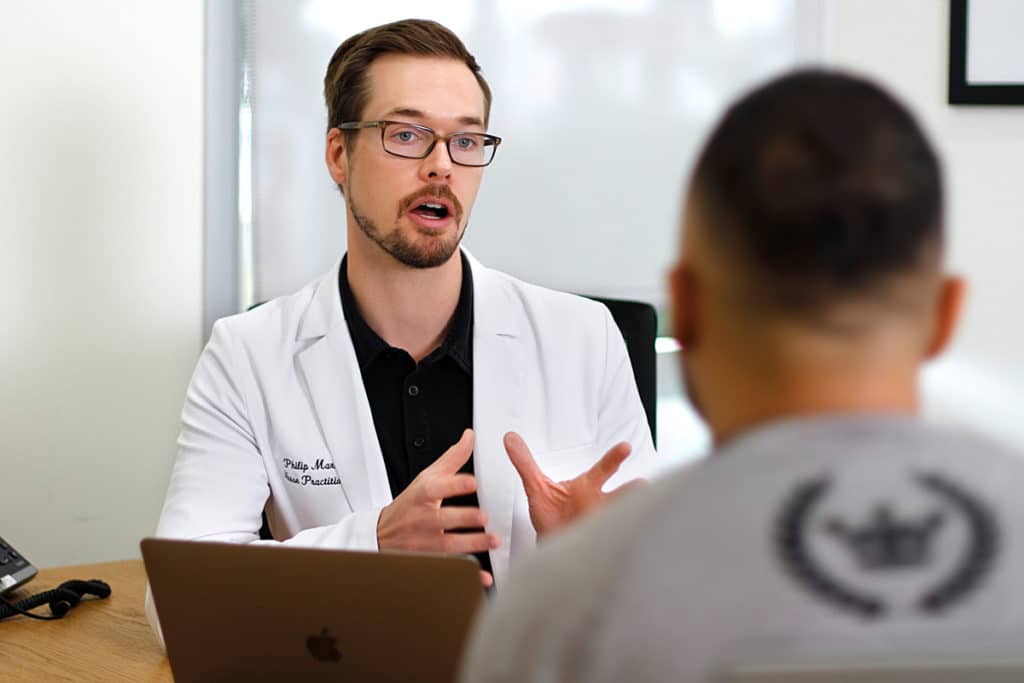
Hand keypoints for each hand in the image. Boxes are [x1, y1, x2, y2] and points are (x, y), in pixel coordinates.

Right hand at [377, 429, 499, 585]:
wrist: (381, 536)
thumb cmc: (410, 505)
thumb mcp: (427, 477)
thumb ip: (453, 458)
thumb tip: (469, 436)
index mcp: (423, 496)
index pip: (436, 488)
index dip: (455, 485)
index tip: (472, 482)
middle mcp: (423, 520)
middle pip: (442, 520)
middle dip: (464, 518)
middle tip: (484, 517)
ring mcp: (425, 544)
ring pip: (448, 546)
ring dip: (471, 545)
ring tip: (491, 541)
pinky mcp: (430, 562)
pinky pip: (449, 570)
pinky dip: (467, 575)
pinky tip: (482, 576)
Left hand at [504, 432, 644, 536]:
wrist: (551, 548)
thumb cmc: (550, 516)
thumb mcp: (535, 487)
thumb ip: (524, 463)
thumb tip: (510, 438)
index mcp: (588, 488)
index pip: (604, 469)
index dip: (614, 458)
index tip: (625, 447)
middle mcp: (601, 505)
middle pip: (622, 494)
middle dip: (633, 491)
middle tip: (644, 485)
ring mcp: (603, 525)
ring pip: (623, 519)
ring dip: (631, 520)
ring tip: (643, 519)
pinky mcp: (601, 544)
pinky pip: (614, 544)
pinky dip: (622, 545)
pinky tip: (630, 547)